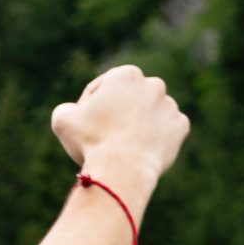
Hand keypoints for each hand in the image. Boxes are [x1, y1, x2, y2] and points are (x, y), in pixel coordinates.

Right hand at [50, 66, 189, 200]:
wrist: (122, 169)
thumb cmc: (91, 141)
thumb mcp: (62, 120)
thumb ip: (66, 108)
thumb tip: (73, 111)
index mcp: (126, 75)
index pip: (103, 87)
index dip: (88, 105)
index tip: (83, 123)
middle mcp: (153, 85)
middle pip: (128, 98)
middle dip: (117, 112)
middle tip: (103, 135)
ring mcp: (170, 106)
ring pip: (148, 114)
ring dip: (136, 125)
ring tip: (121, 146)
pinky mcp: (181, 126)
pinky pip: (164, 131)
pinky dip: (153, 139)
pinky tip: (138, 151)